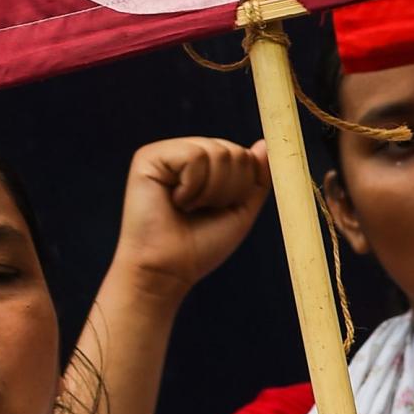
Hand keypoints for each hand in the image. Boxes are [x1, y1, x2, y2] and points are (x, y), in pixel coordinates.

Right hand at [110, 136, 270, 302]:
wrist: (168, 269)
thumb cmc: (202, 245)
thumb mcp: (240, 210)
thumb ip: (255, 178)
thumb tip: (265, 144)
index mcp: (206, 165)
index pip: (244, 156)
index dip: (242, 187)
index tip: (219, 209)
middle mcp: (185, 153)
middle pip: (233, 151)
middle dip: (228, 189)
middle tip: (202, 210)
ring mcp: (166, 153)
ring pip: (216, 152)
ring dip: (210, 191)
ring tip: (188, 207)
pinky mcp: (148, 157)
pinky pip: (193, 156)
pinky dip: (192, 186)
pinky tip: (175, 201)